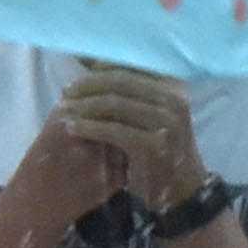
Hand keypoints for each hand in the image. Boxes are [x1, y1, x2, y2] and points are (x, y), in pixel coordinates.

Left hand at [47, 63, 201, 203]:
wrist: (182, 188)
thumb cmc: (158, 146)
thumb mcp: (149, 112)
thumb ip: (127, 89)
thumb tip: (88, 60)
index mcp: (173, 84)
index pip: (131, 63)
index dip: (100, 61)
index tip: (76, 61)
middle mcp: (174, 98)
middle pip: (121, 81)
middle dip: (88, 84)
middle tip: (66, 92)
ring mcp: (168, 122)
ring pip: (116, 104)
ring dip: (85, 106)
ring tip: (65, 109)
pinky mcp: (156, 146)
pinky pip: (115, 130)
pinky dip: (90, 128)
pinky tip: (73, 128)